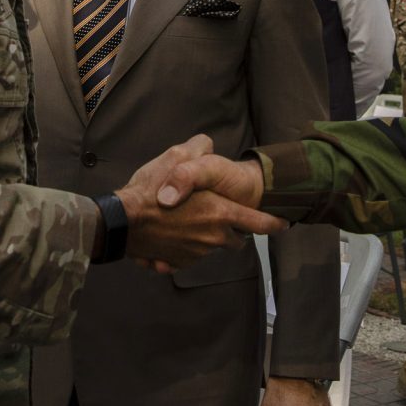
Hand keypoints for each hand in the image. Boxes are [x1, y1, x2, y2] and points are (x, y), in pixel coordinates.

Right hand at [120, 135, 284, 272]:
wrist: (122, 221)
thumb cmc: (150, 190)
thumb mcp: (177, 157)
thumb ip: (199, 149)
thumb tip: (207, 143)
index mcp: (220, 214)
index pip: (258, 223)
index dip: (273, 224)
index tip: (284, 224)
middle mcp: (212, 238)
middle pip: (235, 239)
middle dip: (233, 230)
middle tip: (222, 217)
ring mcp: (195, 253)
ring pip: (211, 247)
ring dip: (206, 238)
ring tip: (189, 223)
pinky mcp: (178, 263)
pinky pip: (188, 256)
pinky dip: (184, 247)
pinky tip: (171, 235)